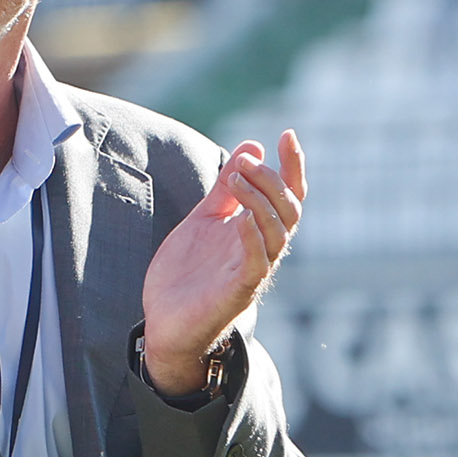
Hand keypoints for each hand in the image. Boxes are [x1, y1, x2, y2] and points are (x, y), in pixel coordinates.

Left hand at [143, 133, 304, 396]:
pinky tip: (242, 219)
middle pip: (288, 210)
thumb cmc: (187, 273)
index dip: (292, 165)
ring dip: (261, 202)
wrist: (165, 322)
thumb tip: (250, 148)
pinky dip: (253, 239)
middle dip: (271, 180)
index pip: (287, 194)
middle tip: (246, 161)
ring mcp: (253, 271)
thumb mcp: (204, 220)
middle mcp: (263, 249)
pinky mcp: (238, 291)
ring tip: (239, 178)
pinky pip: (256, 264)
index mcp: (257, 230)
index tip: (287, 134)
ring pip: (277, 233)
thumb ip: (225, 189)